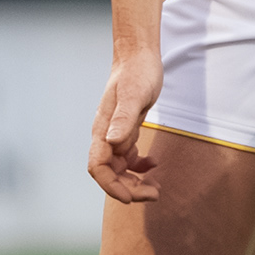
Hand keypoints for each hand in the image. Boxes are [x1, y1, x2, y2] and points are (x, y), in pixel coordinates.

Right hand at [87, 49, 167, 201]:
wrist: (138, 56)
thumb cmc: (137, 73)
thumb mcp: (135, 95)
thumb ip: (124, 119)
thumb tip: (112, 142)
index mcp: (103, 130)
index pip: (98, 167)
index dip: (111, 186)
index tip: (130, 198)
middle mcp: (105, 135)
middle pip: (110, 173)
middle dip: (129, 188)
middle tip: (154, 194)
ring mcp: (114, 134)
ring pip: (119, 169)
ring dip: (134, 182)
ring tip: (156, 187)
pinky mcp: (126, 130)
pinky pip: (128, 157)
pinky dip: (139, 166)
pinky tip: (153, 165)